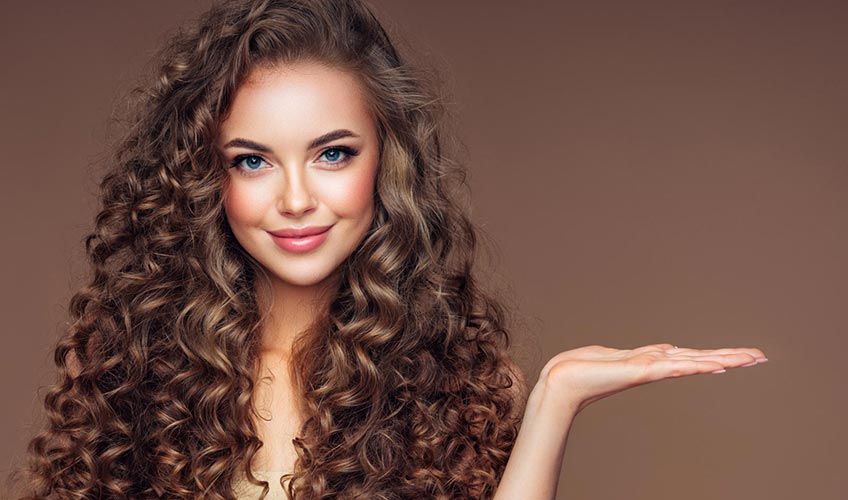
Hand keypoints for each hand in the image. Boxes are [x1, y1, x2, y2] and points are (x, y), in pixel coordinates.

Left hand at [533, 343, 767, 415]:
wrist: (563, 381)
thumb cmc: (585, 369)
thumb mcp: (622, 355)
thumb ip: (646, 353)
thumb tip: (667, 348)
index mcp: (653, 362)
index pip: (692, 357)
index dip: (718, 355)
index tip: (745, 355)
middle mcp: (655, 367)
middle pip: (699, 359)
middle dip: (730, 357)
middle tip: (761, 356)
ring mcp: (649, 370)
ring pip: (692, 362)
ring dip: (721, 359)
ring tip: (748, 359)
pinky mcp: (639, 371)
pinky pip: (672, 367)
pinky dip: (694, 365)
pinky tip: (714, 365)